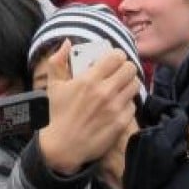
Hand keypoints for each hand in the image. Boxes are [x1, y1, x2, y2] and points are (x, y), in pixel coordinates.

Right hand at [37, 40, 140, 175]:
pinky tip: (117, 106)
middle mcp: (105, 91)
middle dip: (125, 68)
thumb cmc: (57, 114)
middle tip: (118, 74)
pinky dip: (127, 103)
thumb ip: (58, 61)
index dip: (116, 56)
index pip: (116, 56)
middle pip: (130, 68)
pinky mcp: (121, 122)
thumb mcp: (53, 85)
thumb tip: (67, 42)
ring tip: (120, 88)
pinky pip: (133, 105)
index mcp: (89, 79)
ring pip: (135, 85)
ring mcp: (115, 107)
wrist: (62, 147)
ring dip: (128, 84)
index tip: (112, 61)